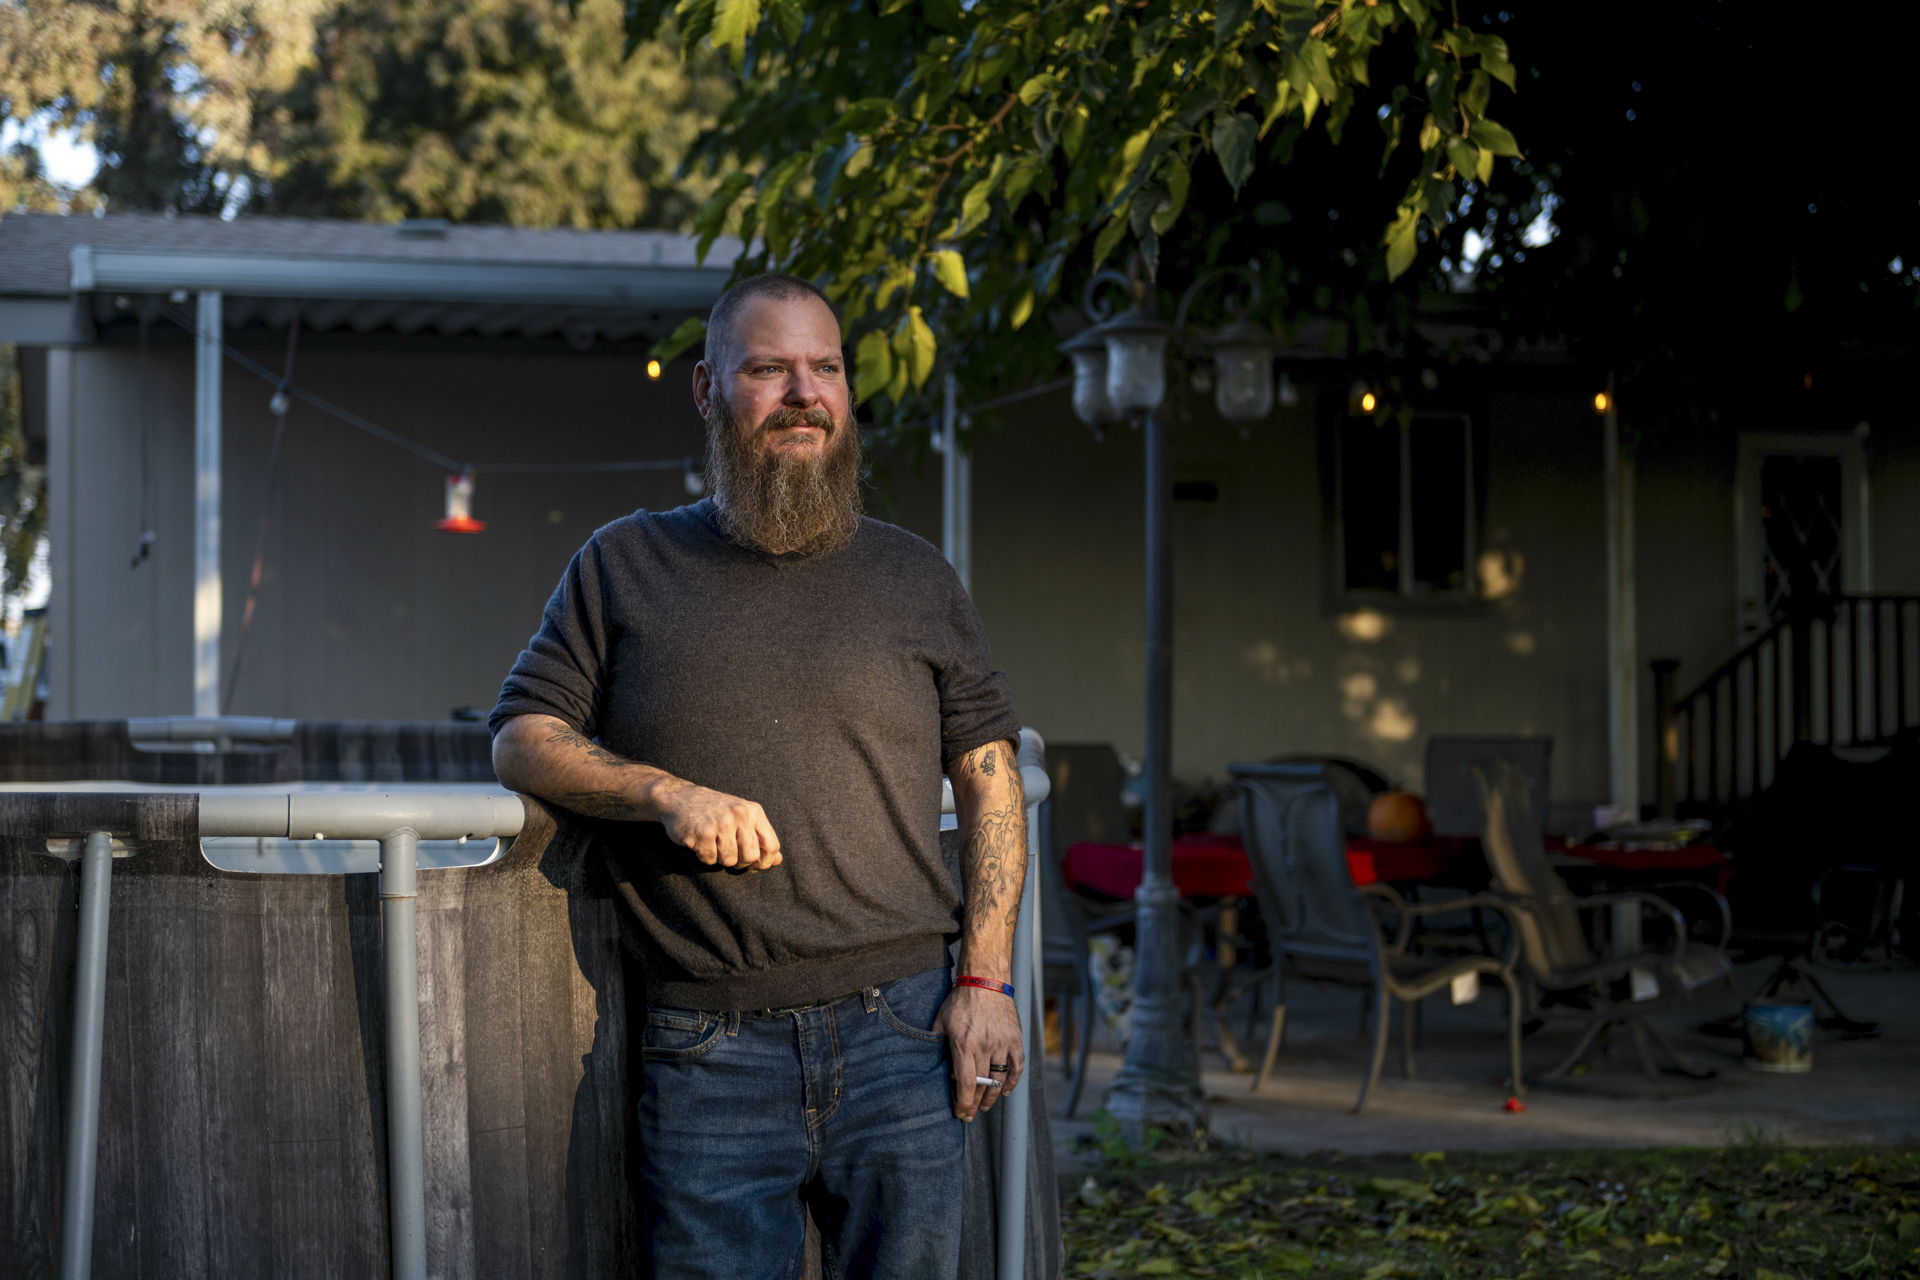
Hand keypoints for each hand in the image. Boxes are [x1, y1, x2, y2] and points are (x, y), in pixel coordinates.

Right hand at [652, 780, 782, 871]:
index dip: (765, 861)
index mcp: (753, 811)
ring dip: (719, 858)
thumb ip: (760, 837)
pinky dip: (704, 856)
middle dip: (740, 862)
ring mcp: (720, 823)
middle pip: (750, 856)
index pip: (771, 845)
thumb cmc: (714, 811)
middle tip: (729, 853)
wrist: (679, 799)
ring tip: (713, 843)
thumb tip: (777, 860)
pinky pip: (709, 859)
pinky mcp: (701, 833)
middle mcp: (738, 815)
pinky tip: (700, 842)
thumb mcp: (742, 817)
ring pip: (728, 860)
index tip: (754, 864)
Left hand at [932, 981, 1023, 1121]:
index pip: (966, 1084)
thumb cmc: (961, 1000)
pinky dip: (1011, 1082)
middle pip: (982, 1085)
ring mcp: (1002, 1043)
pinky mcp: (1015, 1039)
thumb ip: (936, 1042)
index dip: (964, 1103)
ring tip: (985, 1105)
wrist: (986, 980)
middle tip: (971, 1114)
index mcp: (964, 1044)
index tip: (960, 1113)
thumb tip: (931, 1062)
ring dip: (991, 1096)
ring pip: (999, 1079)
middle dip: (975, 1104)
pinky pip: (1016, 1067)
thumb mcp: (941, 1020)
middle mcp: (985, 1046)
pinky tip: (1004, 1091)